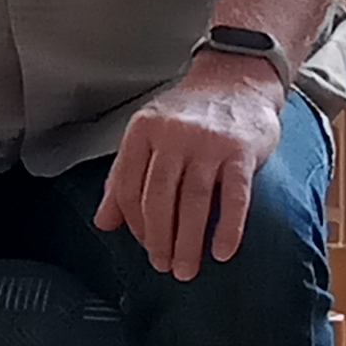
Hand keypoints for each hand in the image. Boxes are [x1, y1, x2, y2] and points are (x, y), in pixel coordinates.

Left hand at [97, 57, 286, 282]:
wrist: (239, 77)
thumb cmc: (191, 113)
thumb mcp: (149, 134)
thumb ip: (125, 176)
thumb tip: (103, 222)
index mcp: (144, 130)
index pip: (129, 187)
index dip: (135, 224)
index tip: (145, 246)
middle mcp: (173, 134)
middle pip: (159, 198)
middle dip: (159, 240)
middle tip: (165, 267)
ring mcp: (209, 142)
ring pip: (193, 201)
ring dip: (189, 242)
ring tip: (187, 269)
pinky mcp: (241, 151)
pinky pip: (234, 196)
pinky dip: (228, 228)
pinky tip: (222, 252)